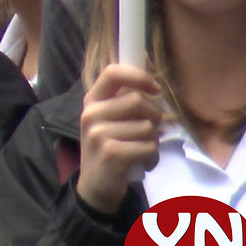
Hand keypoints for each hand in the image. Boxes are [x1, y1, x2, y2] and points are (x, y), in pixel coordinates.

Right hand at [77, 63, 163, 213]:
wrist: (96, 185)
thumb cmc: (109, 145)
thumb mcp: (110, 118)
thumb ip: (125, 95)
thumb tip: (146, 60)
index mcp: (91, 100)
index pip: (113, 73)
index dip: (139, 76)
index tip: (155, 88)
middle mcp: (90, 114)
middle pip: (137, 100)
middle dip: (154, 116)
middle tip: (149, 130)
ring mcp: (98, 134)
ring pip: (147, 126)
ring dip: (153, 139)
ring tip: (141, 148)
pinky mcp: (110, 153)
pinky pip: (148, 146)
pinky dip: (152, 156)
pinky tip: (141, 161)